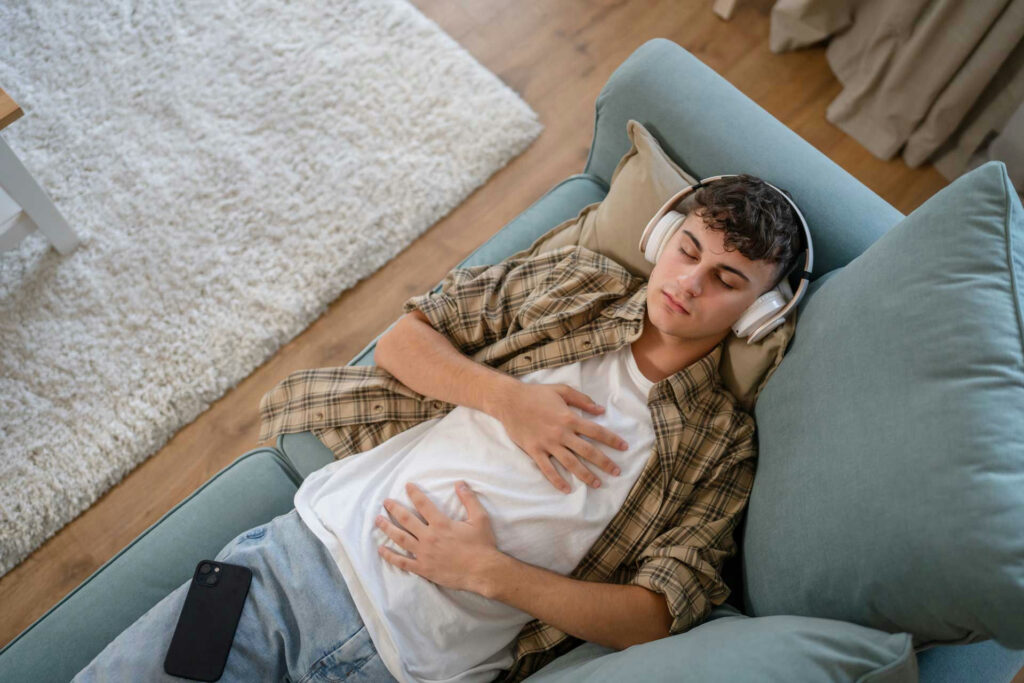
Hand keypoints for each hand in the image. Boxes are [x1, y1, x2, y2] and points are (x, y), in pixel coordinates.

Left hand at [376, 481, 500, 593]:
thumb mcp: (480, 518)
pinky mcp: (423, 568)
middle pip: (406, 520)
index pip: (423, 504)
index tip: (407, 486)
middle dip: (394, 509)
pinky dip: (390, 556)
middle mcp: (429, 537)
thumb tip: (459, 482)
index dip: (414, 493)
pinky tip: (381, 550)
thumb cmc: (482, 545)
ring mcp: (424, 553)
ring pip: (400, 538)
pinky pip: (403, 562)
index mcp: (441, 524)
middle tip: (385, 502)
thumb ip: (468, 499)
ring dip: (387, 528)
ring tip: (378, 520)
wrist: (483, 571)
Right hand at [492, 382, 626, 493]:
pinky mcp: (534, 451)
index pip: (596, 431)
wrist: (509, 400)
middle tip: (616, 472)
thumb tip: (601, 410)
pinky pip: (547, 469)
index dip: (612, 440)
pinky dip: (557, 480)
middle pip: (587, 451)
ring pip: (570, 463)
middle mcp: (561, 433)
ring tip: (596, 484)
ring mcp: (547, 444)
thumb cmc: (536, 393)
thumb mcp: (562, 390)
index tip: (624, 447)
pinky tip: (566, 489)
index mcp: (570, 418)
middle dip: (604, 462)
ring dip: (585, 475)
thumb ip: (582, 400)